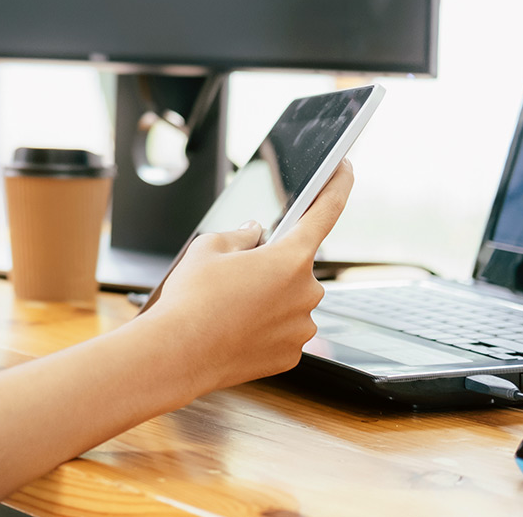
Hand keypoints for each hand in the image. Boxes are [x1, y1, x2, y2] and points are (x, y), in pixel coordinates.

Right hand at [136, 161, 353, 396]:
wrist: (178, 353)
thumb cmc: (192, 299)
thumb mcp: (209, 247)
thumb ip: (241, 234)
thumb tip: (254, 234)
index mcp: (290, 258)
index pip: (326, 211)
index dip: (338, 184)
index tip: (344, 168)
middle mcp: (305, 292)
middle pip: (297, 265)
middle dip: (273, 263)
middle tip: (239, 273)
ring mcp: (301, 327)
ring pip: (291, 300)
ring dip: (270, 297)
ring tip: (232, 305)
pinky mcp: (291, 354)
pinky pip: (285, 330)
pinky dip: (266, 326)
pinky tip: (238, 328)